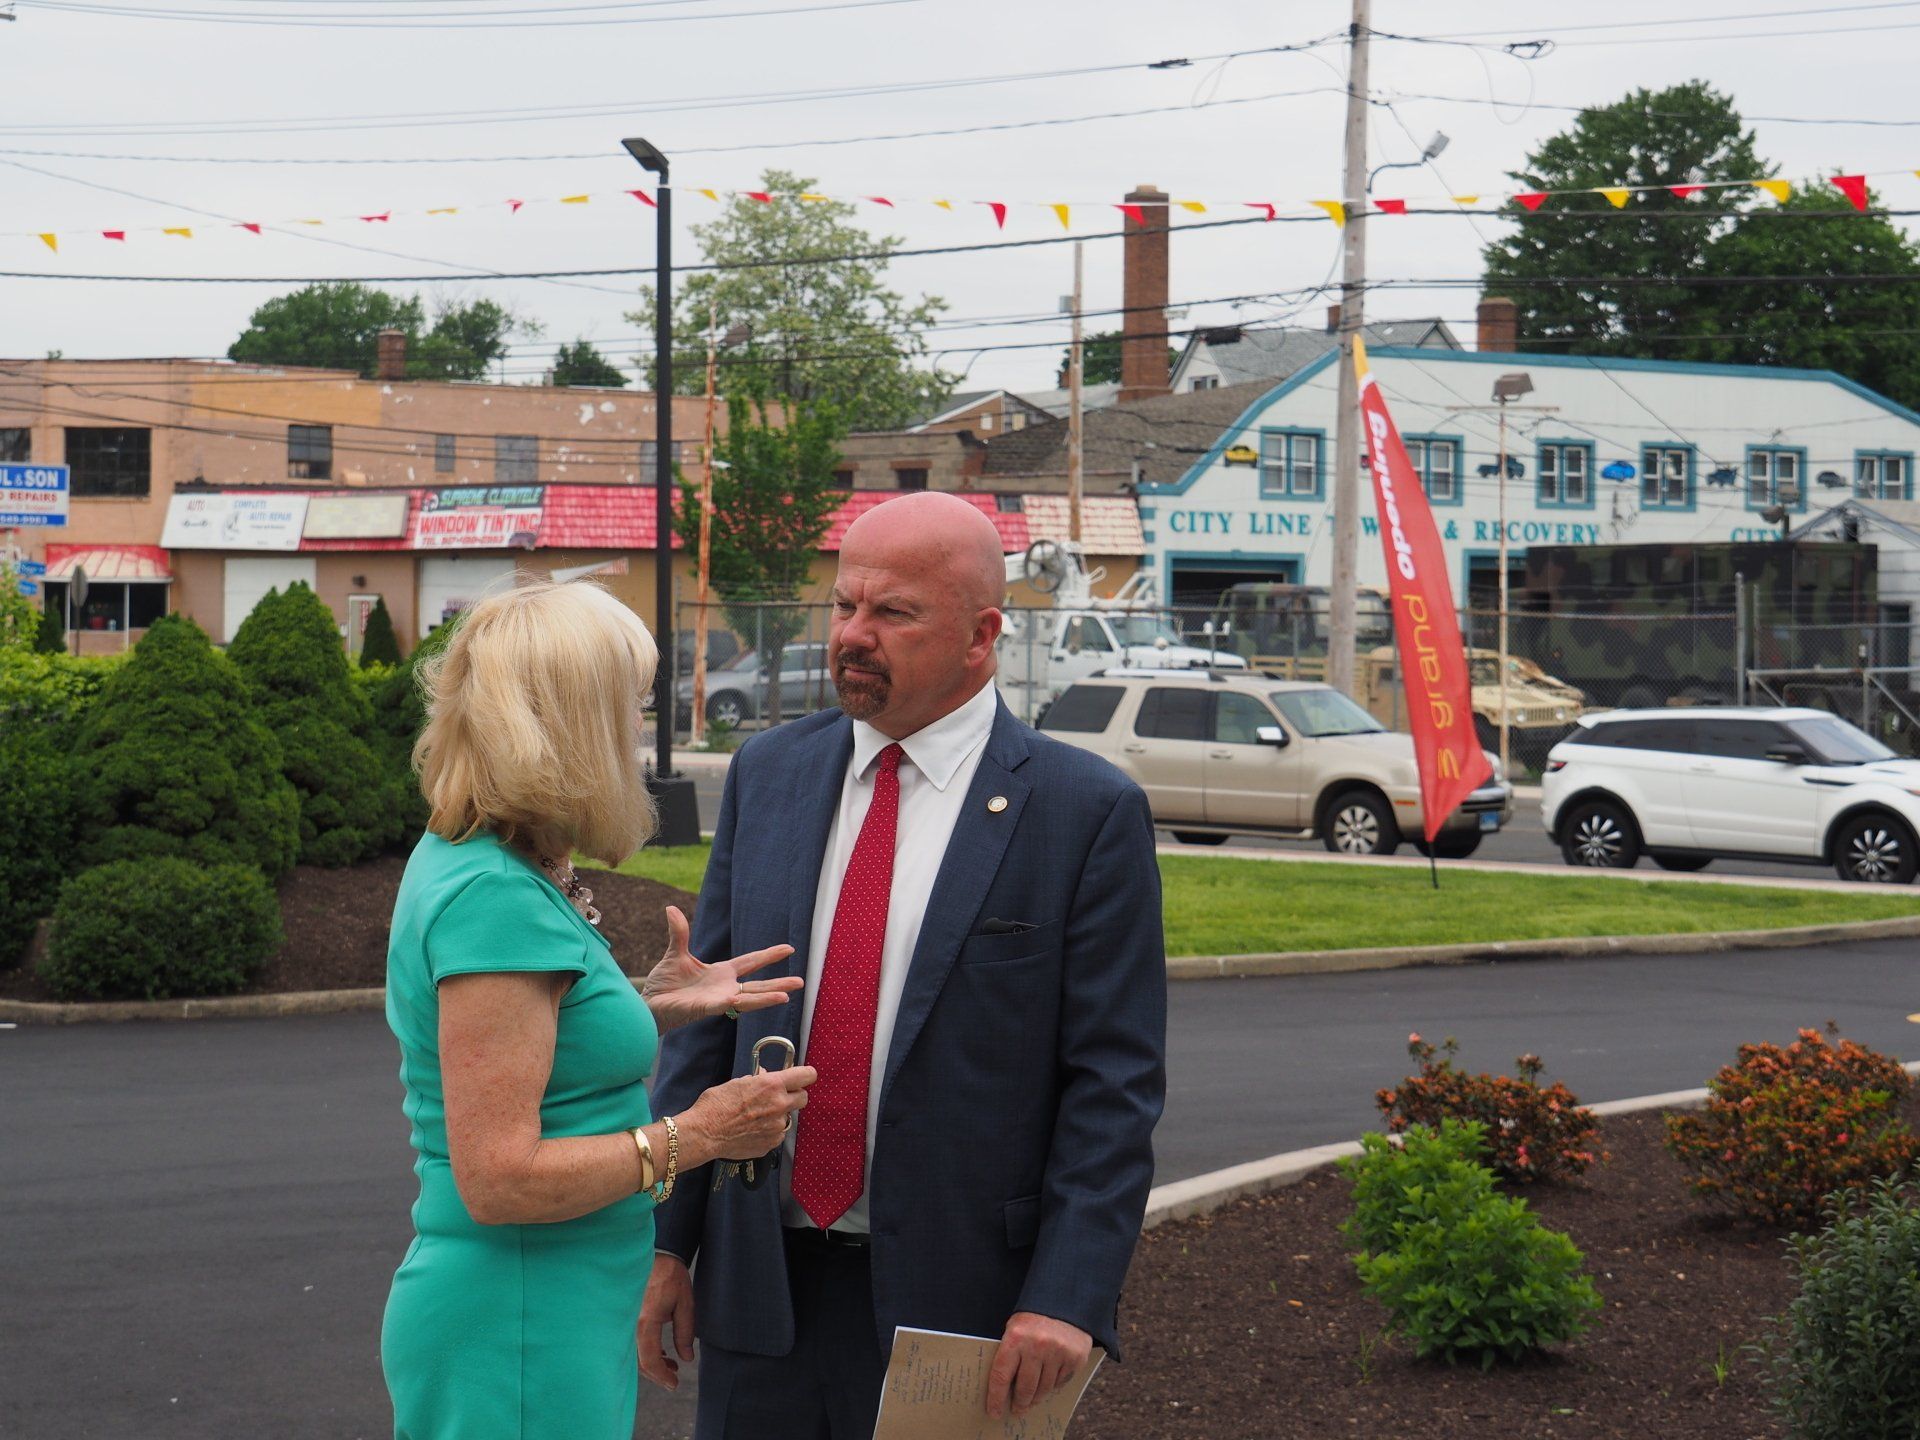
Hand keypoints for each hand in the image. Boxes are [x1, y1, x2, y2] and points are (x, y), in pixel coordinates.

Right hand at [638, 1255, 694, 1390]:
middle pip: (640, 1362)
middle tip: (674, 1377)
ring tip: (672, 1364)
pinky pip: (631, 1343)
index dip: (662, 1377)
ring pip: (634, 1354)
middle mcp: (630, 1325)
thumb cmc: (669, 1275)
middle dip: (657, 1373)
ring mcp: (625, 1322)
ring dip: (652, 1363)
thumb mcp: (685, 1302)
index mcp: (645, 1322)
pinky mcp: (625, 1318)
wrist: (649, 1255)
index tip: (674, 1384)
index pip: (650, 1361)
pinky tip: (661, 1353)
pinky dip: (645, 1352)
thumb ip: (685, 1331)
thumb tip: (686, 1358)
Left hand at [642, 906, 800, 1032]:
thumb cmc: (663, 984)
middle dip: (778, 983)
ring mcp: (717, 999)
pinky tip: (751, 999)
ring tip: (787, 996)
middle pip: (757, 984)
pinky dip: (742, 1002)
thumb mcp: (675, 954)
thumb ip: (680, 932)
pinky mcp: (706, 1008)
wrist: (648, 1005)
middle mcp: (724, 987)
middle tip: (801, 981)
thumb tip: (671, 908)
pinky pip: (727, 1005)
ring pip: (748, 998)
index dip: (768, 955)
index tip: (789, 948)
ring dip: (767, 997)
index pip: (750, 962)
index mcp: (720, 973)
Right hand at [682, 1064, 815, 1162]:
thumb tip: (765, 1076)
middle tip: (780, 1097)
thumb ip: (757, 1080)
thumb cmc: (716, 1105)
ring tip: (756, 1117)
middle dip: (794, 1096)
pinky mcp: (771, 1143)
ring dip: (778, 1116)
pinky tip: (752, 1130)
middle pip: (803, 1098)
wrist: (704, 1133)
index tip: (804, 1077)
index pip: (806, 1076)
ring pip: (787, 1118)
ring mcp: (777, 1127)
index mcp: (772, 1085)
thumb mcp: (737, 1083)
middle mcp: (779, 1105)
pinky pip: (777, 1134)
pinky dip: (769, 1131)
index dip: (806, 1075)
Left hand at [985, 1313, 1091, 1420]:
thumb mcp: (1015, 1329)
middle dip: (1020, 1402)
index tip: (994, 1412)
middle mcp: (1037, 1346)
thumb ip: (1010, 1354)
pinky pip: (1061, 1382)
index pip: (1001, 1376)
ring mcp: (1058, 1352)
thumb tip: (1004, 1387)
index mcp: (1016, 1338)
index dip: (996, 1398)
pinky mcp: (1075, 1357)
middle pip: (1025, 1388)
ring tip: (1032, 1399)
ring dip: (1036, 1397)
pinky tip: (1049, 1380)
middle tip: (1017, 1409)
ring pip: (1044, 1388)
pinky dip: (1054, 1384)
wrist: (1065, 1300)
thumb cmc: (1033, 1318)